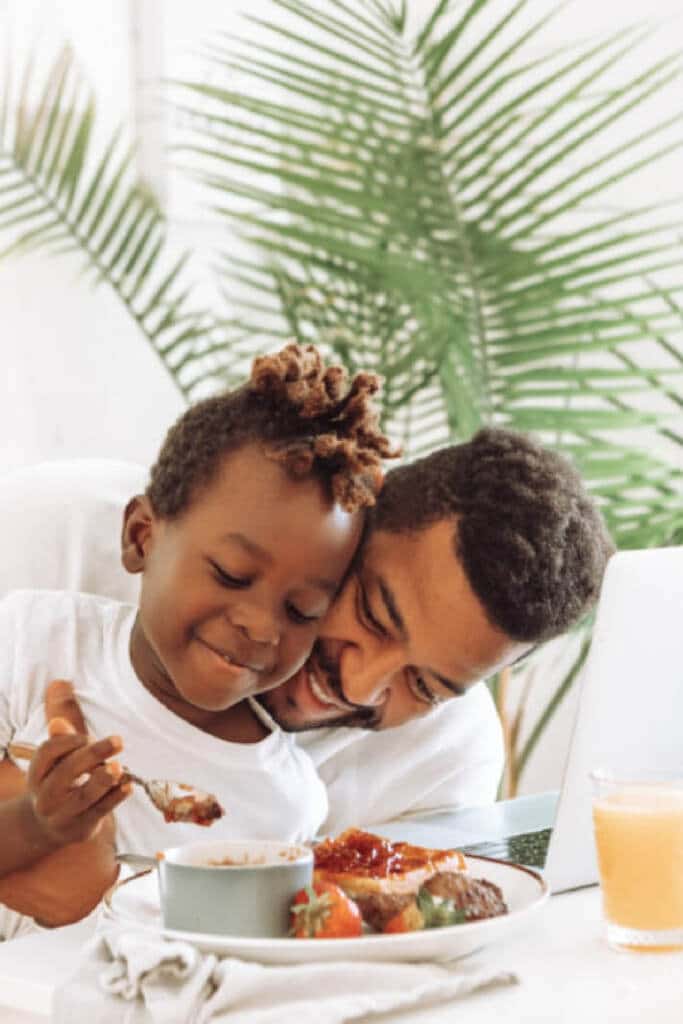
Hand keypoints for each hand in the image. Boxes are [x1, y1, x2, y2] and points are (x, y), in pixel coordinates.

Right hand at [0, 681, 127, 925]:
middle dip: (93, 754)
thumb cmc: (57, 783)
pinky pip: (98, 813)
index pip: (49, 752)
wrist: (45, 827)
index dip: (69, 741)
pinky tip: (129, 786)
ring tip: (119, 767)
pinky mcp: (80, 828)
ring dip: (102, 781)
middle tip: (118, 740)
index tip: (87, 736)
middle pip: (67, 772)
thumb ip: (62, 738)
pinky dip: (114, 799)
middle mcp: (44, 795)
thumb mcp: (55, 761)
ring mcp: (61, 815)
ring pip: (82, 797)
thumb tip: (58, 710)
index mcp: (37, 773)